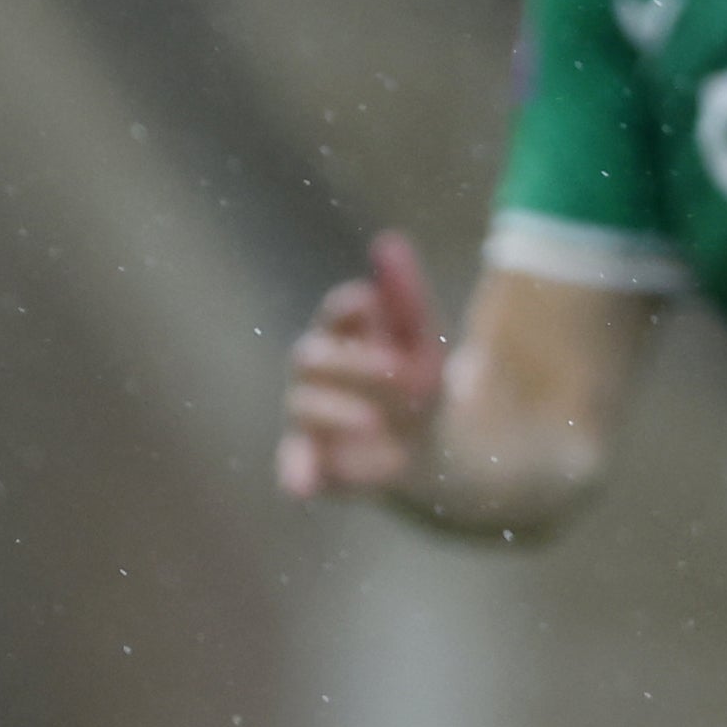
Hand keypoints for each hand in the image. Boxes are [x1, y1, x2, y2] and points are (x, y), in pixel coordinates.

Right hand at [276, 226, 448, 503]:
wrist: (433, 455)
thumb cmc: (420, 386)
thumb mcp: (422, 341)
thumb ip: (406, 294)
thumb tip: (388, 239)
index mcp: (342, 335)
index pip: (336, 311)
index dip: (349, 308)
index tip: (372, 307)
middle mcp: (315, 375)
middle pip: (310, 356)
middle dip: (353, 364)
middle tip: (401, 375)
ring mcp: (308, 419)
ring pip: (302, 405)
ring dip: (339, 412)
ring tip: (378, 422)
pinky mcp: (310, 461)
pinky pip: (292, 464)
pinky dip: (295, 473)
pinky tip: (303, 486)